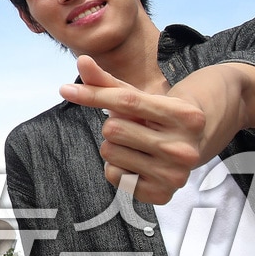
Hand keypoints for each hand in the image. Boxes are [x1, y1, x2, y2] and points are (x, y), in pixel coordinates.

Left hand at [60, 55, 204, 204]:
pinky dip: (117, 167)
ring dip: (113, 146)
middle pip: (113, 129)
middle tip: (132, 128)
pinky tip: (137, 162)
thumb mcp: (138, 96)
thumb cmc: (157, 115)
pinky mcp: (162, 195)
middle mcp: (184, 148)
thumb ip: (107, 81)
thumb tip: (82, 60)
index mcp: (184, 116)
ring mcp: (175, 175)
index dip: (93, 94)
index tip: (65, 90)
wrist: (189, 145)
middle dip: (112, 125)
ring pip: (109, 152)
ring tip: (135, 145)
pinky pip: (114, 175)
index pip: (126, 102)